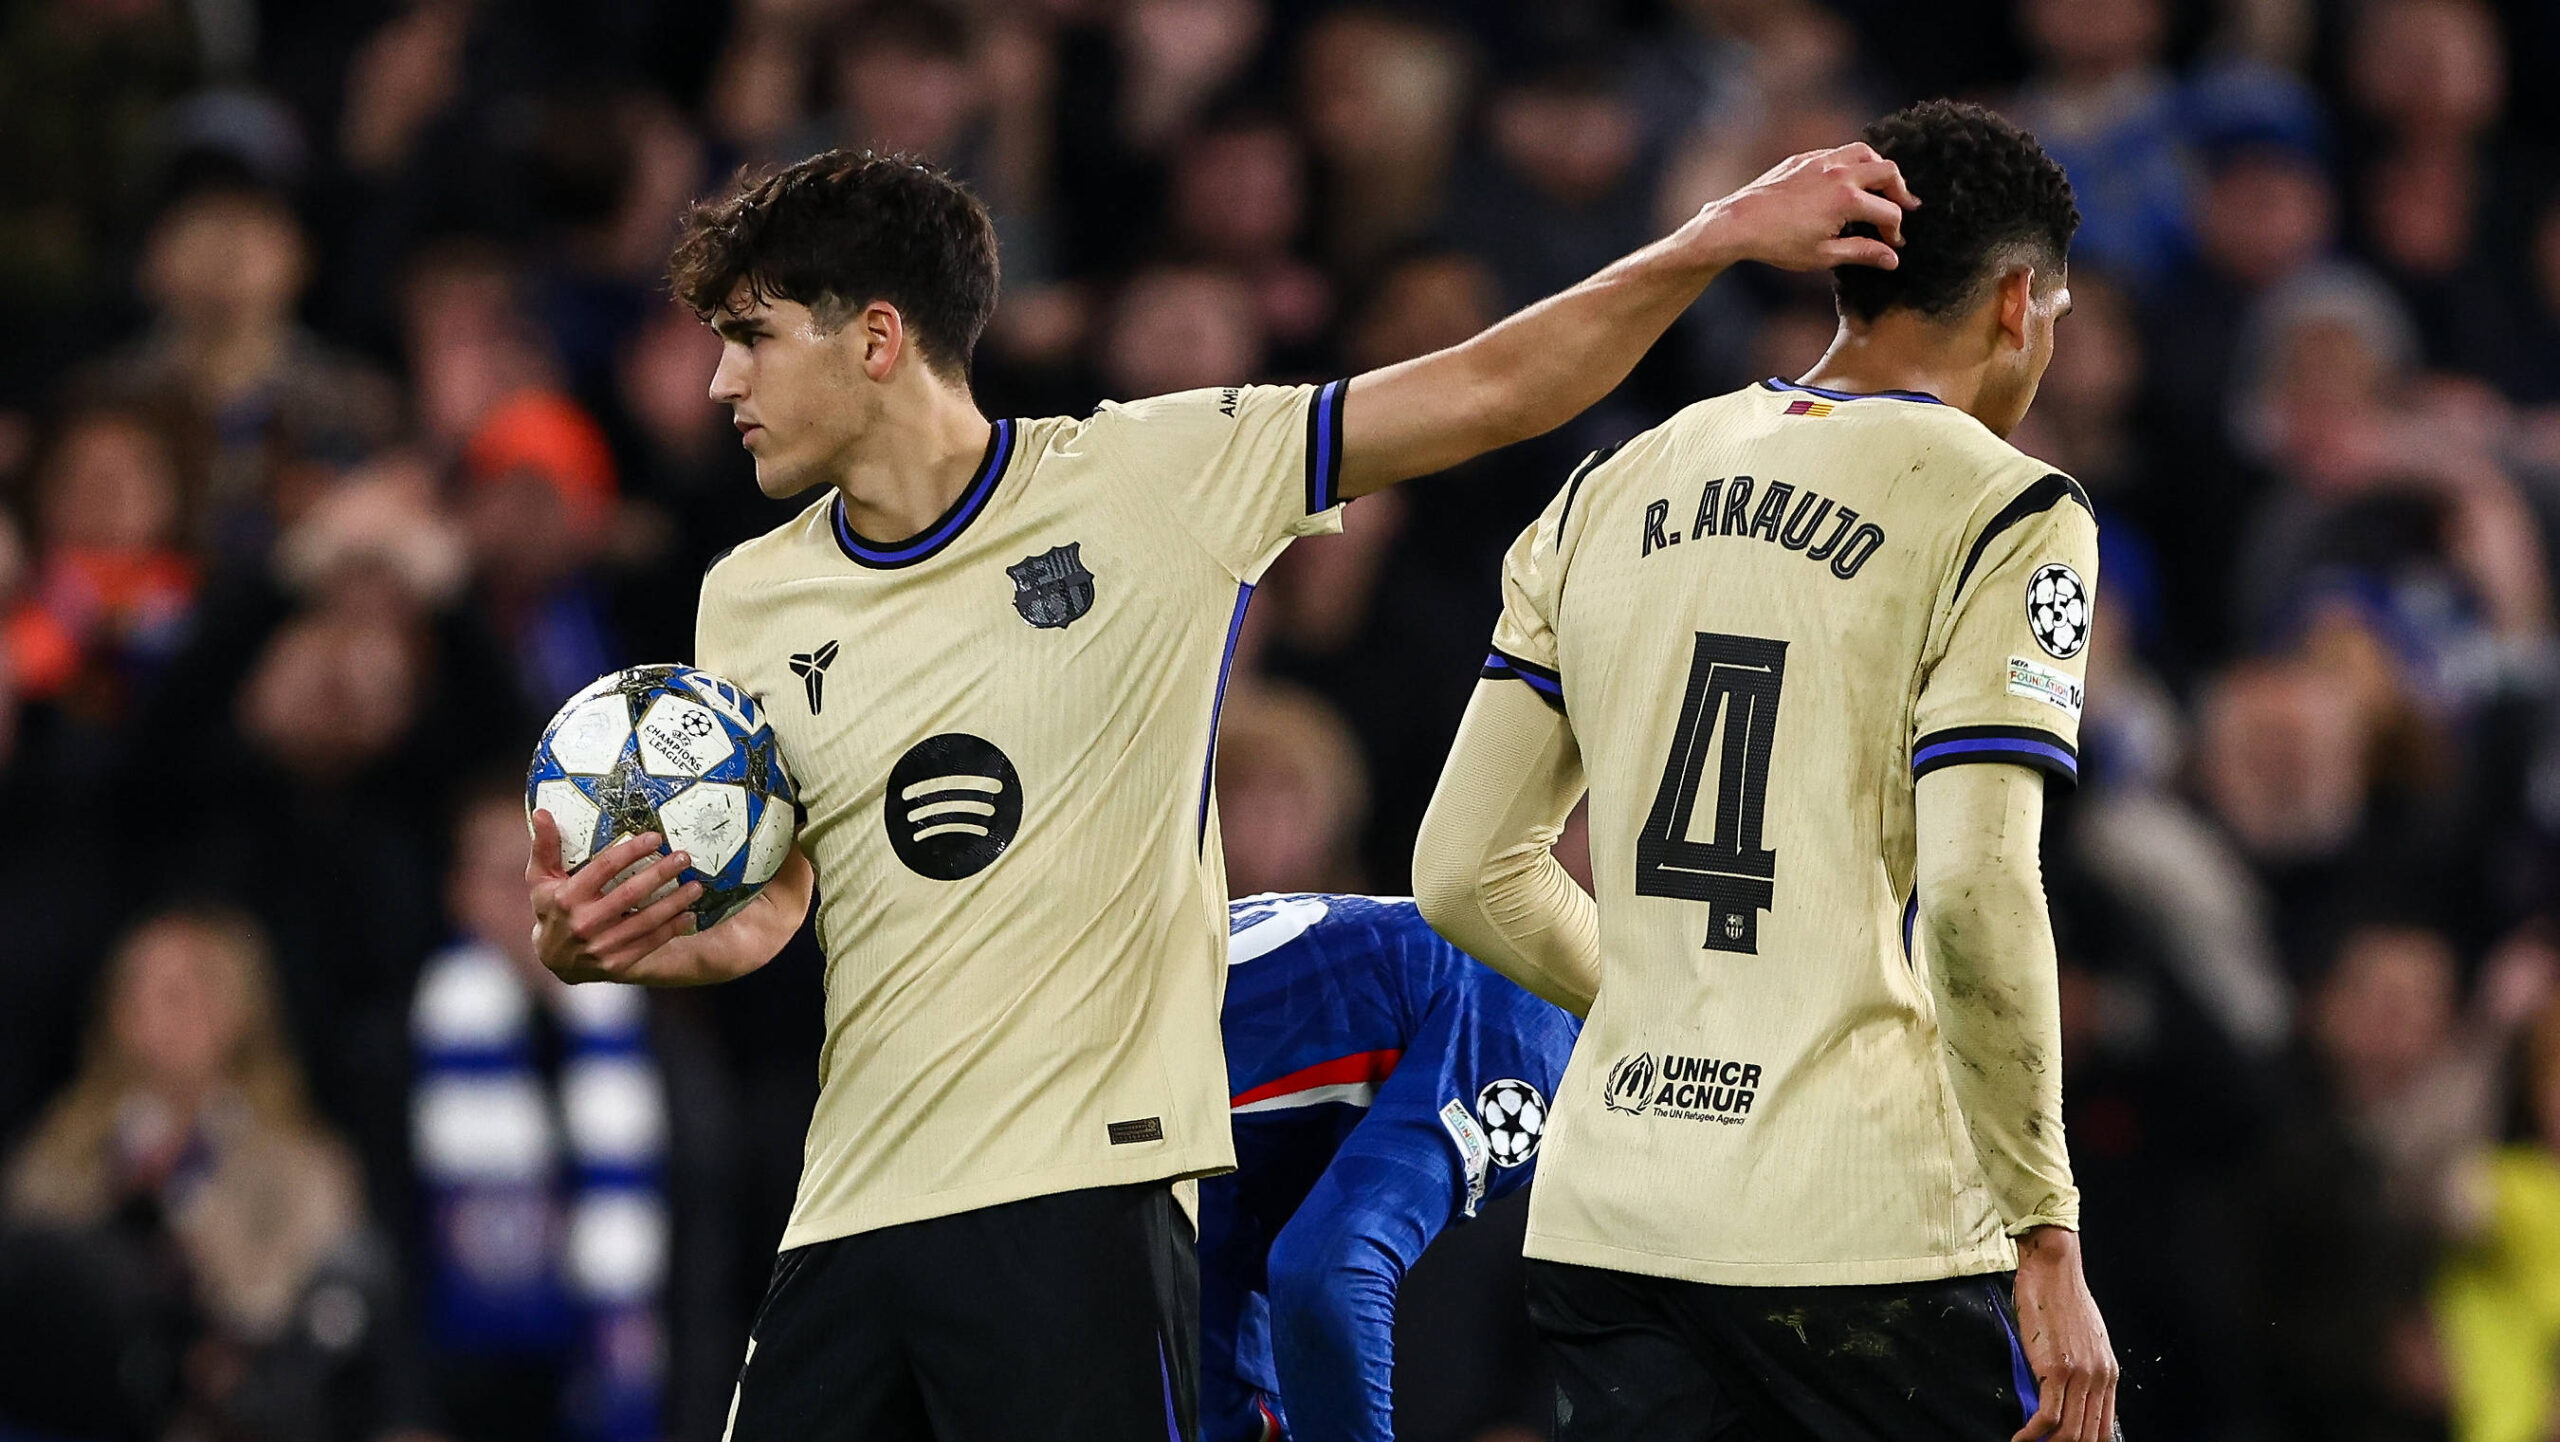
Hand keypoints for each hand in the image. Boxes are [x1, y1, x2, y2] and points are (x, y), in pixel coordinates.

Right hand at [527, 813, 701, 983]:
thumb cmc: (551, 908)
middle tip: (683, 857)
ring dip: (674, 903)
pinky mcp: (616, 964)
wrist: (553, 960)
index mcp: (566, 898)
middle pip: (630, 893)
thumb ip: (545, 847)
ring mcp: (600, 946)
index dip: (631, 851)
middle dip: (660, 873)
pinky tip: (690, 915)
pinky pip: (649, 944)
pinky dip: (672, 930)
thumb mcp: (540, 879)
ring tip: (696, 885)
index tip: (655, 838)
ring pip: (645, 921)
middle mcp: (584, 923)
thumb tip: (541, 812)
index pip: (604, 868)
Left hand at [1681, 142, 1918, 273]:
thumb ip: (1862, 253)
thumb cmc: (1779, 243)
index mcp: (1847, 199)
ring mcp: (1821, 161)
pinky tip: (1849, 180)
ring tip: (1882, 187)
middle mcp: (1839, 173)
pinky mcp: (1805, 158)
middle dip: (1900, 192)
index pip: (1888, 212)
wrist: (1739, 223)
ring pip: (1865, 152)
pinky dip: (1852, 162)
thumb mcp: (1824, 255)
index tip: (1892, 245)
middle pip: (1887, 171)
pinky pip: (1839, 152)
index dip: (1895, 232)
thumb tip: (1892, 259)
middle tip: (1905, 207)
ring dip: (1879, 168)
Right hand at [2011, 1227, 2118, 1441]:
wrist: (2054, 1269)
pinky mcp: (2055, 1369)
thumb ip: (2079, 1369)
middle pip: (2089, 1435)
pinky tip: (2020, 1438)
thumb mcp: (2081, 1339)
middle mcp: (2100, 1378)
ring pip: (2069, 1432)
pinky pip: (2047, 1417)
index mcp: (2109, 1373)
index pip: (2104, 1427)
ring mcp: (2079, 1375)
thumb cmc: (2061, 1297)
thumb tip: (2061, 1394)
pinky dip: (2031, 1434)